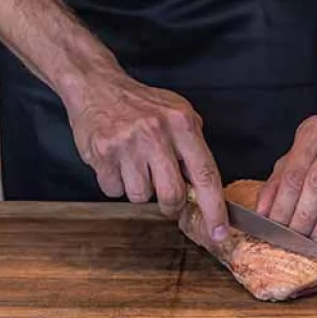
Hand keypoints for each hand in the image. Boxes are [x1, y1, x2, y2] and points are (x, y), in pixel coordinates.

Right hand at [65, 74, 228, 240]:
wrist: (96, 86)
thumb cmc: (140, 104)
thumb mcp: (176, 113)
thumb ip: (192, 147)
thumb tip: (204, 189)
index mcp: (181, 123)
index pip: (206, 174)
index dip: (214, 209)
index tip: (219, 231)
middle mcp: (156, 132)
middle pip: (172, 195)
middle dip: (170, 204)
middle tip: (163, 192)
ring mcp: (128, 144)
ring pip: (140, 197)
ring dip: (138, 188)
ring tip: (133, 163)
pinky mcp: (102, 153)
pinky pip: (113, 190)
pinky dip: (115, 183)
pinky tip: (115, 161)